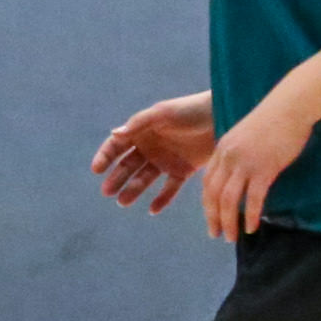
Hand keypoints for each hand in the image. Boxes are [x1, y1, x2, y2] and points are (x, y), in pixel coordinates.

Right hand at [90, 92, 213, 215]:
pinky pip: (169, 188)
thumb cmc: (190, 110)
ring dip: (133, 190)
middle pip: (128, 166)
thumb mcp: (163, 114)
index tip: (97, 170)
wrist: (223, 115)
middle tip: (107, 192)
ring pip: (144, 179)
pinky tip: (152, 210)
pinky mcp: (183, 171)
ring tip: (123, 203)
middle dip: (116, 179)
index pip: (117, 146)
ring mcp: (166, 160)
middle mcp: (150, 147)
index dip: (105, 157)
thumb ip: (139, 123)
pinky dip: (161, 199)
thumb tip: (115, 134)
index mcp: (141, 131)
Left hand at [200, 96, 314, 240]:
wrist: (289, 106)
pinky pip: (254, 198)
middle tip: (215, 234)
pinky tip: (252, 227)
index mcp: (222, 150)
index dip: (207, 203)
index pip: (207, 182)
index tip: (210, 217)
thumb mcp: (245, 137)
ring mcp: (245, 163)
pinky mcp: (265, 168)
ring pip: (229, 200)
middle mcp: (228, 158)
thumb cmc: (273, 120)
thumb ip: (237, 155)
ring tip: (231, 237)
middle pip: (213, 194)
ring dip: (228, 222)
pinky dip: (251, 215)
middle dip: (212, 217)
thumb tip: (239, 176)